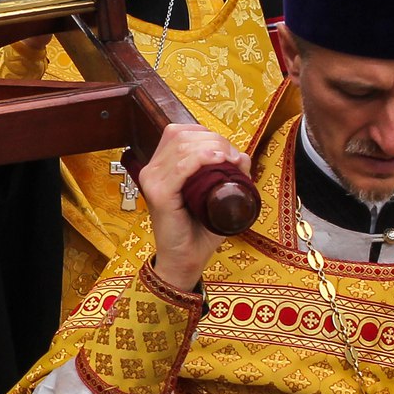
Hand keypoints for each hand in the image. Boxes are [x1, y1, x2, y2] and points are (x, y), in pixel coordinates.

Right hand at [141, 123, 244, 292]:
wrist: (185, 260)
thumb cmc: (199, 230)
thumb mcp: (214, 196)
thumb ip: (227, 175)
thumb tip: (241, 155)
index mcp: (160, 166)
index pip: (180, 133)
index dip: (207, 135)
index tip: (229, 151)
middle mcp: (152, 170)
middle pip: (183, 136)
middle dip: (214, 140)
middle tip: (234, 157)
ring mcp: (152, 181)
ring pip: (183, 147)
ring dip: (212, 147)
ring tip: (230, 160)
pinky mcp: (158, 194)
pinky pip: (180, 167)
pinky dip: (201, 159)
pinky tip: (218, 160)